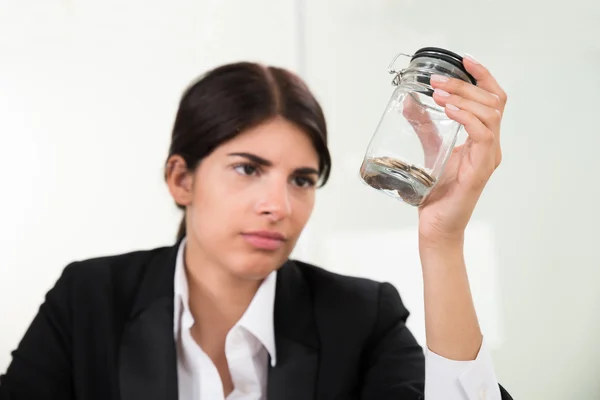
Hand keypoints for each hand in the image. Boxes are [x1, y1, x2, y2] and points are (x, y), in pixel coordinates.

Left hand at [415, 55, 507, 243]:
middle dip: (465, 84)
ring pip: (490, 114)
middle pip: (492, 101)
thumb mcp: (429, 150)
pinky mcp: (480, 170)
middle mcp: (490, 145)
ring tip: (440, 93)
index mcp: (482, 138)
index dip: (482, 76)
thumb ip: (424, 127)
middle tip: (438, 80)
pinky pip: (483, 136)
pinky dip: (467, 118)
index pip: (492, 99)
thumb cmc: (436, 192)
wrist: (436, 225)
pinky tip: (450, 111)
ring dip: (464, 98)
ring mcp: (488, 157)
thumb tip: (408, 101)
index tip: (464, 60)